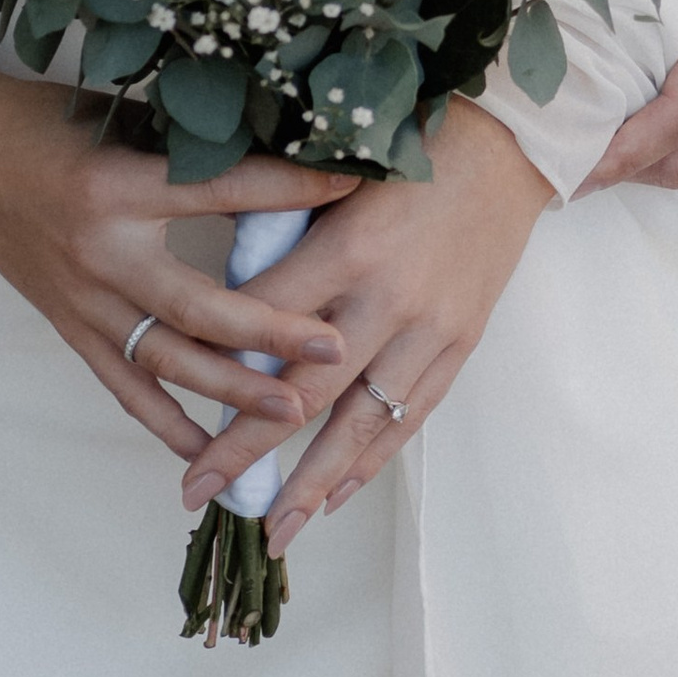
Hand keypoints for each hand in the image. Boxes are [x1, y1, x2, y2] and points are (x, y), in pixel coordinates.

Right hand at [0, 51, 359, 472]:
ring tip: (292, 412)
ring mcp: (83, 301)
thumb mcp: (122, 117)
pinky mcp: (69, 328)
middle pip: (200, 306)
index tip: (355, 185)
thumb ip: (191, 143)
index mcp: (119, 185)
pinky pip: (122, 386)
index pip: (222, 191)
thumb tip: (285, 143)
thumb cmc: (45, 120)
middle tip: (335, 347)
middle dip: (273, 331)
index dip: (291, 188)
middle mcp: (101, 253)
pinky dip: (164, 422)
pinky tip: (206, 450)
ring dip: (231, 392)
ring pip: (167, 361)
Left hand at [182, 101, 551, 554]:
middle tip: (195, 491)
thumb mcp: (336, 173)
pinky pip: (409, 418)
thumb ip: (284, 228)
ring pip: (361, 424)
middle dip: (247, 448)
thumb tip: (224, 289)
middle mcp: (387, 298)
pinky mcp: (459, 344)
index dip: (215, 362)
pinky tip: (336, 496)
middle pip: (303, 392)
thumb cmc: (408, 145)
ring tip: (274, 531)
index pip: (262, 320)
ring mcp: (429, 329)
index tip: (171, 398)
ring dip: (313, 483)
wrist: (506, 145)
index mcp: (348, 246)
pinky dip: (371, 462)